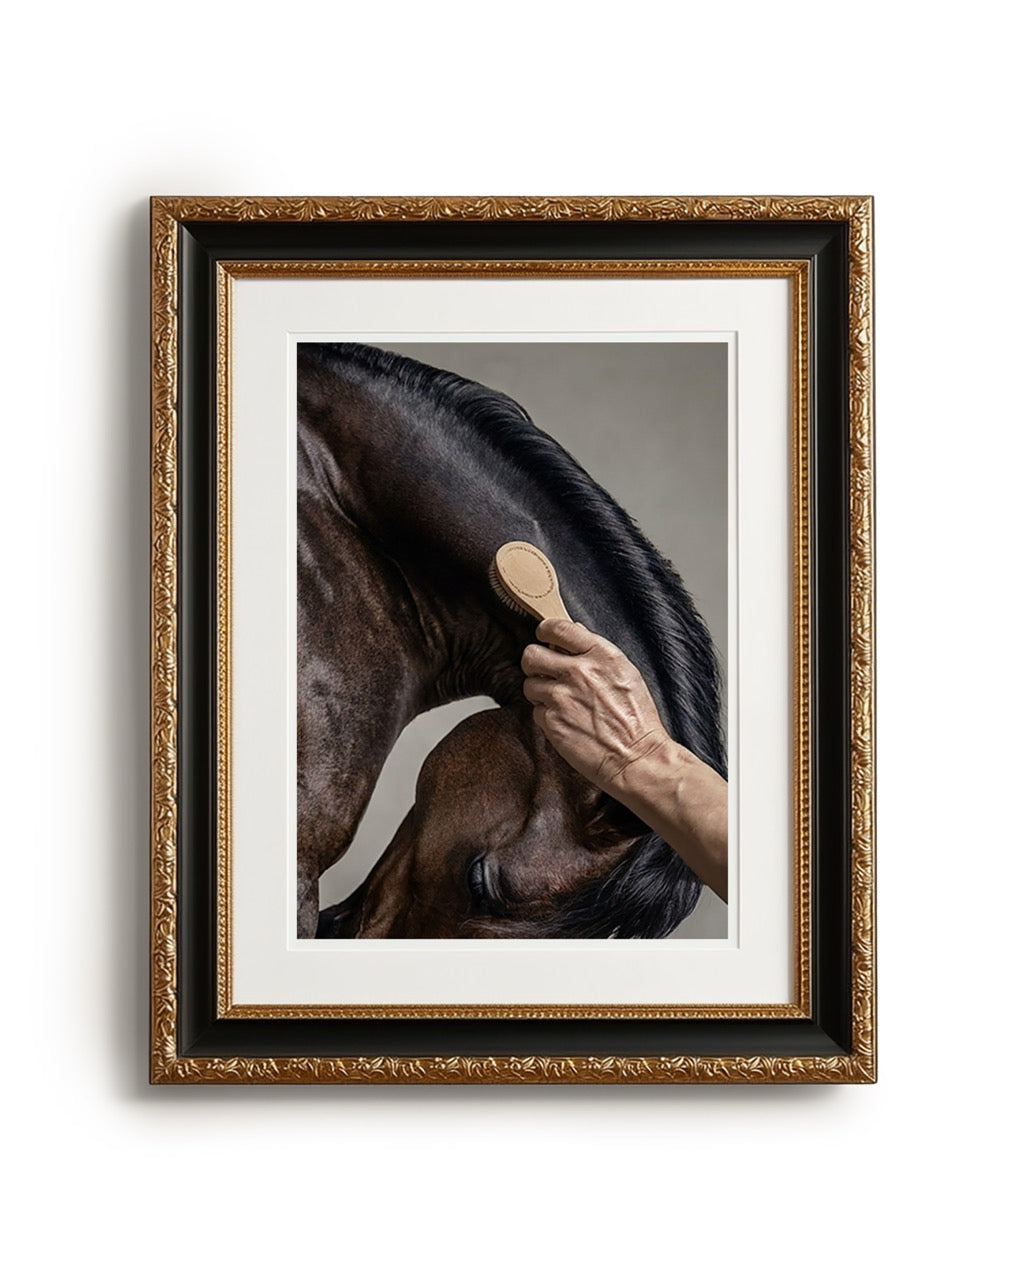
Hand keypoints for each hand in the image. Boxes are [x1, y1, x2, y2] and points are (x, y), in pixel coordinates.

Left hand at [521, 618, 670, 793]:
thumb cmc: (637, 719)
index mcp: (600, 655)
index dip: (545, 631)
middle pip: (531, 655)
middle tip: (543, 672)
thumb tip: (576, 630)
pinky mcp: (552, 721)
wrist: (637, 758)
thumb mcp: (625, 673)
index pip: (557, 628)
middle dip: (534, 663)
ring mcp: (562, 697)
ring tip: (560, 703)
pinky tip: (566, 722)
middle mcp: (578, 672)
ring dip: (540, 692)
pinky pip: (536, 711)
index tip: (544, 637)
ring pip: (529, 684)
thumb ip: (596, 651)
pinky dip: (547, 716)